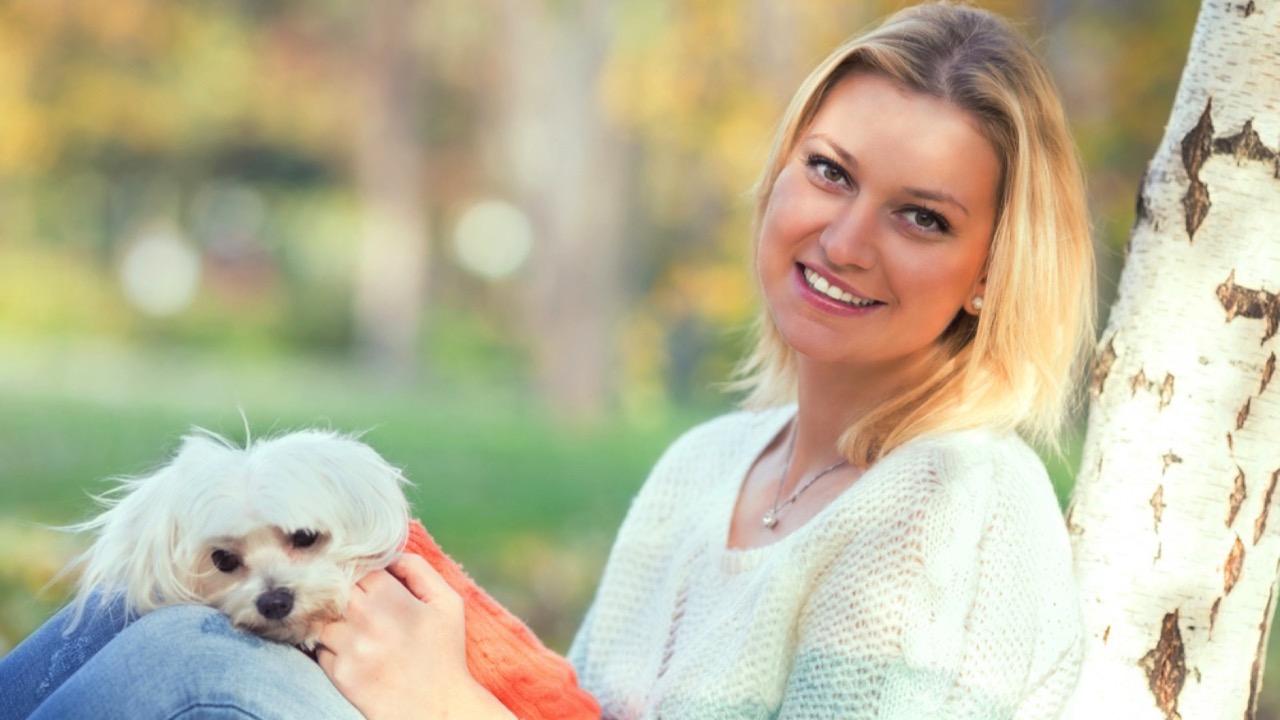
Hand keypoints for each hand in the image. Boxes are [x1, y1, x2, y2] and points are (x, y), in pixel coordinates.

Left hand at [317, 555, 514, 719]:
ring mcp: (348, 648)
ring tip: (362, 632)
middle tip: (365, 608)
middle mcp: (364, 620)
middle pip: (335, 588)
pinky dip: (333, 648)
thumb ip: (419, 569)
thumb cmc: (445, 653)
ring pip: (324, 618)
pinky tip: (357, 653)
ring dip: (337, 621)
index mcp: (390, 597)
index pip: (358, 567)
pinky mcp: (339, 674)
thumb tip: (389, 553)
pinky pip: (321, 649)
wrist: (436, 709)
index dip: (365, 575)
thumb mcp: (447, 603)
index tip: (374, 587)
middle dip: (347, 595)